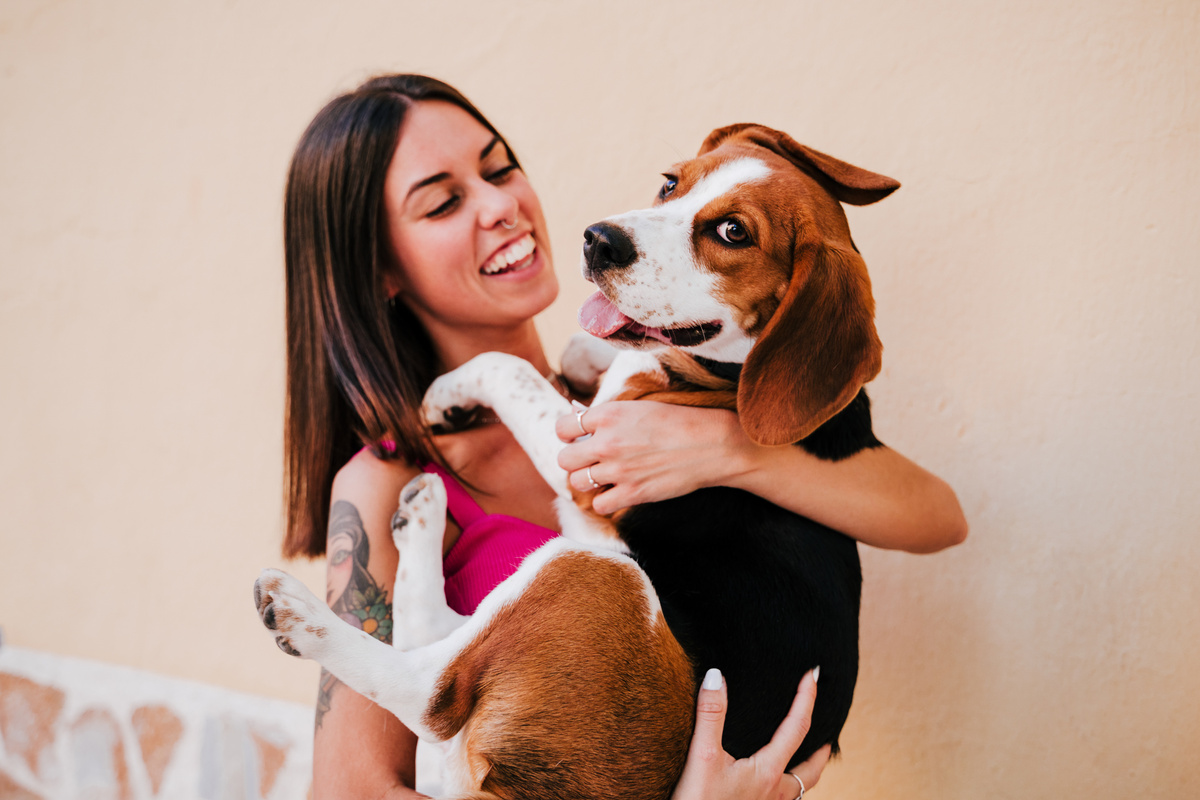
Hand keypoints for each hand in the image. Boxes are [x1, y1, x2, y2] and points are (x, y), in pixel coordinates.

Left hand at [555, 401, 752, 514]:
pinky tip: (617, 492)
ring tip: (604, 476)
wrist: (711, 444)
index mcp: (608, 414)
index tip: (576, 438)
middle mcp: (607, 442)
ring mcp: (618, 469)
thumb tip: (577, 417)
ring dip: (587, 481)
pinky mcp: (632, 493)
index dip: (568, 435)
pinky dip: (605, 501)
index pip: (563, 428)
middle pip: (565, 459)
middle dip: (575, 460)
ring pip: (577, 482)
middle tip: (589, 460)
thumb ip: (607, 415)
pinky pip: (599, 505)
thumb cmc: (678, 421)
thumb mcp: (639, 407)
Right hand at [671, 668, 829, 799]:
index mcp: (767, 772)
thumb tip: (716, 676)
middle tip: (830, 732)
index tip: (814, 674)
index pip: (796, 727)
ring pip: (799, 789)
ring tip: (807, 757)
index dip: (807, 698)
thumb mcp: (702, 756)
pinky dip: (788, 789)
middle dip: (823, 749)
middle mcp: (775, 792)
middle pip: (812, 769)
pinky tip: (772, 786)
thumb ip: (710, 714)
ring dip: (808, 771)